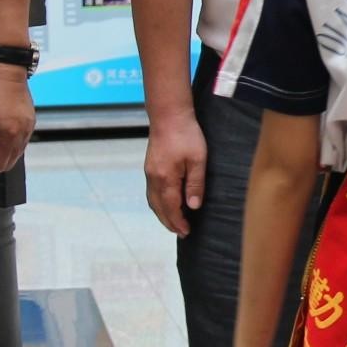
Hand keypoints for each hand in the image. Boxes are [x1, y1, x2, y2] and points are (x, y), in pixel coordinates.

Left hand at [0, 62, 36, 169]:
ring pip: (17, 150)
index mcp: (9, 131)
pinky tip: (0, 130)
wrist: (4, 63)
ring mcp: (28, 124)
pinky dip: (11, 139)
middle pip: (11, 160)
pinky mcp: (30, 118)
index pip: (1, 164)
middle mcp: (22, 130)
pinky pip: (21, 138)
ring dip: (4, 149)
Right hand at [145, 109, 206, 235]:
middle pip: (158, 208)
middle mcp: (153, 178)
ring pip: (153, 201)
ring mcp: (149, 172)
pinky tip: (166, 203)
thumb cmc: (186, 134)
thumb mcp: (198, 159)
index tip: (186, 232)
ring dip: (162, 214)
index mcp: (166, 178)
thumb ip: (195, 184)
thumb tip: (193, 207)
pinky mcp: (150, 166)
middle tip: (181, 232)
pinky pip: (152, 192)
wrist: (169, 114)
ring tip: (174, 222)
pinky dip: (159, 203)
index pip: (171, 208)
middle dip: (169, 222)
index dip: (178, 222)